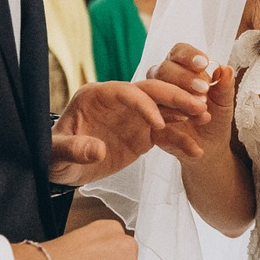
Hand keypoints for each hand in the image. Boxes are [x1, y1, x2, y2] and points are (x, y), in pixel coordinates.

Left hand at [50, 79, 204, 185]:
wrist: (64, 168)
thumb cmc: (54, 156)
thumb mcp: (57, 155)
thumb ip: (74, 150)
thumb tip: (97, 150)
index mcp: (96, 95)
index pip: (125, 91)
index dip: (142, 104)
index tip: (157, 124)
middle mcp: (119, 101)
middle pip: (151, 91)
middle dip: (175, 97)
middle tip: (198, 107)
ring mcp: (134, 115)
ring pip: (165, 107)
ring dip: (185, 112)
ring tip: (205, 120)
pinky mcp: (144, 132)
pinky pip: (167, 133)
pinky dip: (181, 141)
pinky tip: (196, 152)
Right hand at [149, 43, 234, 161]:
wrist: (211, 144)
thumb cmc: (216, 116)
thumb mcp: (224, 102)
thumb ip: (225, 86)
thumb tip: (226, 69)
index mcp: (181, 69)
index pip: (178, 52)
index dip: (188, 55)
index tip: (203, 64)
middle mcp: (163, 81)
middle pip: (164, 69)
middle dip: (183, 77)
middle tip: (203, 90)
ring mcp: (154, 102)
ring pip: (154, 90)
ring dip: (178, 97)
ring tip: (201, 110)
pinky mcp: (151, 124)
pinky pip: (156, 121)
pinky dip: (173, 125)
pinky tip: (188, 128)